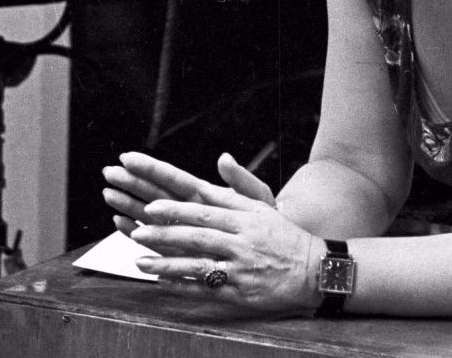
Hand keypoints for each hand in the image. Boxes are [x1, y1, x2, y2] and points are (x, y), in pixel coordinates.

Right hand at [102, 151, 274, 234]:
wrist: (270, 249)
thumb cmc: (264, 220)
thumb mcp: (257, 197)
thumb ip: (240, 179)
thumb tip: (224, 158)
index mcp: (204, 194)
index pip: (172, 178)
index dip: (150, 168)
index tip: (128, 156)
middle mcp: (188, 210)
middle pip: (154, 193)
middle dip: (131, 182)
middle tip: (108, 172)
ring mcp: (181, 229)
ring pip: (149, 216)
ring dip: (128, 204)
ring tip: (108, 193)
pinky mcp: (179, 251)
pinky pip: (153, 241)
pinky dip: (136, 232)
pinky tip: (120, 223)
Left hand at [129, 186, 317, 313]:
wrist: (314, 269)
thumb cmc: (283, 234)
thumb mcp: (263, 205)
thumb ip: (238, 184)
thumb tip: (221, 158)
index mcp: (243, 218)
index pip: (204, 210)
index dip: (176, 209)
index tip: (151, 206)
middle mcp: (240, 241)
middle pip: (197, 237)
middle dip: (165, 234)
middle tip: (138, 231)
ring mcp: (239, 268)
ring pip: (199, 265)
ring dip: (167, 264)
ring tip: (140, 262)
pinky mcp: (240, 292)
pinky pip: (207, 290)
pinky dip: (184, 287)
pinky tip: (163, 283)